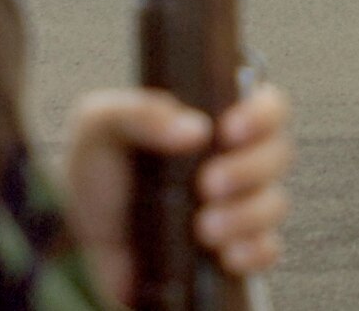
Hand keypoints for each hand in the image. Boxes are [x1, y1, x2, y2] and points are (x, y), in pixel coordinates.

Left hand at [65, 84, 292, 302]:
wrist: (79, 244)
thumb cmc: (93, 176)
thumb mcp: (99, 126)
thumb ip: (140, 112)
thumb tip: (194, 129)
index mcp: (210, 120)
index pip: (265, 104)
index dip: (262, 114)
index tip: (229, 131)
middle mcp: (231, 159)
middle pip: (278, 153)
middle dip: (249, 169)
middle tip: (206, 184)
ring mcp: (235, 207)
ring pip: (274, 203)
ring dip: (246, 215)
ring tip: (203, 228)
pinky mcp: (231, 250)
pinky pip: (268, 250)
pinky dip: (254, 251)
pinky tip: (225, 254)